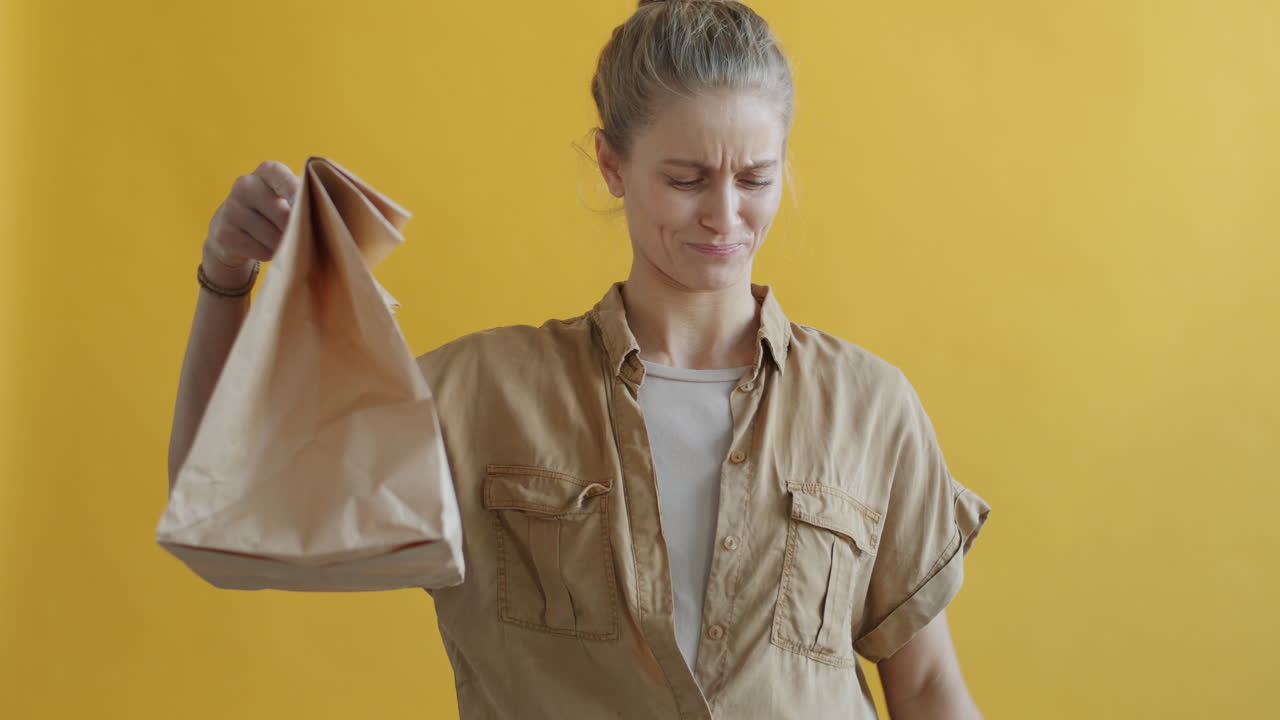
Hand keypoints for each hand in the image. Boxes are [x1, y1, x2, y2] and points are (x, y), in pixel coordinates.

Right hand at [201, 161, 299, 283]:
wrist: (232, 231)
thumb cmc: (273, 211)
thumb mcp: (286, 198)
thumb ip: (302, 199)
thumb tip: (320, 214)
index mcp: (266, 172)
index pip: (280, 175)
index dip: (294, 189)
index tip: (304, 202)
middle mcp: (245, 184)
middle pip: (282, 214)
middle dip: (296, 230)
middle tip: (302, 236)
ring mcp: (231, 208)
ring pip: (272, 236)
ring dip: (283, 245)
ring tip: (281, 241)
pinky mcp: (225, 233)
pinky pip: (261, 250)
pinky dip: (269, 254)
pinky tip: (264, 247)